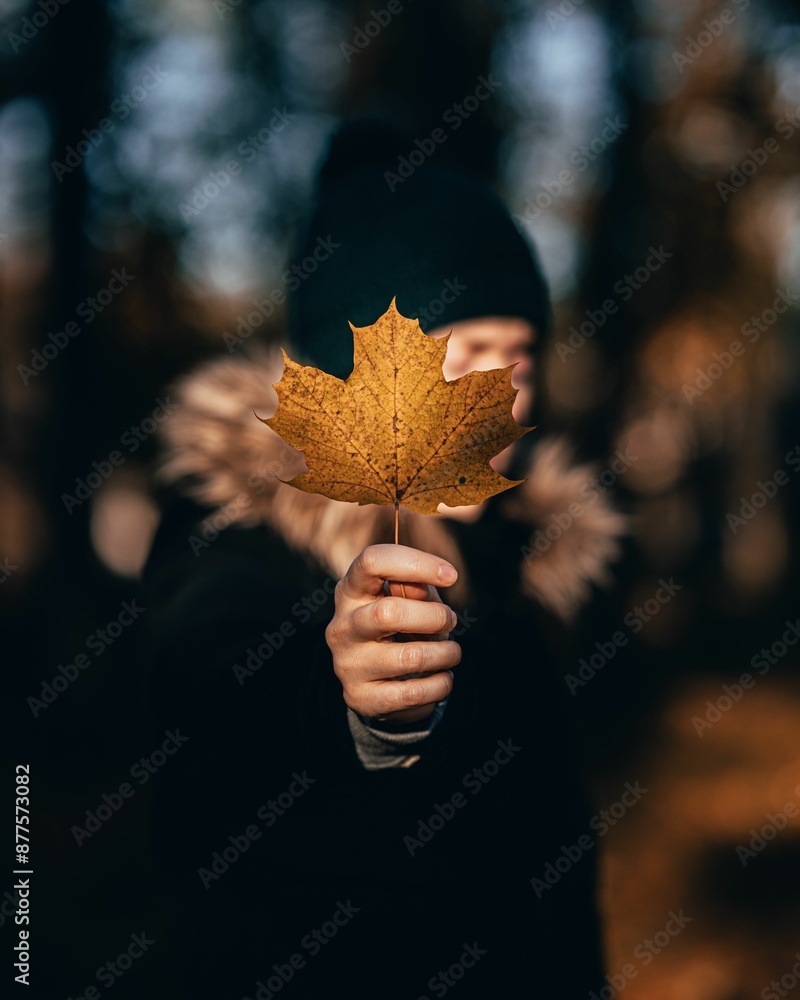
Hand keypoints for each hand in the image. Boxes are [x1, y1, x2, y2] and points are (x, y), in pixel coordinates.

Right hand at [325, 544, 460, 725]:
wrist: (375, 682)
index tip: (451, 576)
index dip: (417, 563)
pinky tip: (442, 678)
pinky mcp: (361, 697)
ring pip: (410, 657)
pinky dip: (441, 684)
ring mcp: (348, 664)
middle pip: (389, 612)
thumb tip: (427, 583)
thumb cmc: (398, 628)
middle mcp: (342, 626)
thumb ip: (417, 587)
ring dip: (446, 654)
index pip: (372, 561)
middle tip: (450, 622)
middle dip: (435, 616)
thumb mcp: (406, 601)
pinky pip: (414, 693)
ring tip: (451, 653)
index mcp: (351, 592)